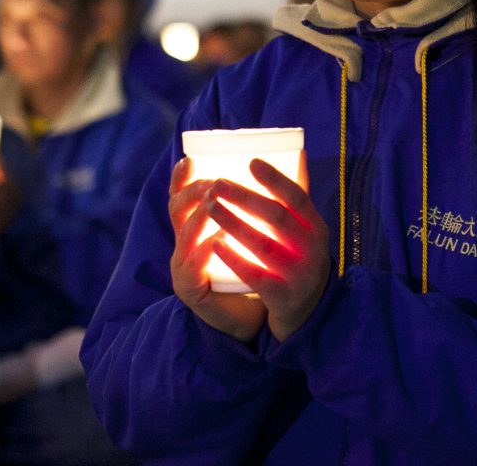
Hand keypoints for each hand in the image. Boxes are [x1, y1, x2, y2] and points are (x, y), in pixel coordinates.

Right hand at [168, 158, 266, 341]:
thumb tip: (299, 158)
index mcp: (198, 227)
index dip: (182, 178)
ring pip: (184, 236)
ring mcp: (183, 268)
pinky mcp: (190, 291)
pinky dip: (205, 252)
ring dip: (200, 218)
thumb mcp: (257, 233)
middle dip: (194, 192)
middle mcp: (184, 244)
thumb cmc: (259, 269)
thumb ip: (270, 199)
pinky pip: (194, 268)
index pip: (182, 196)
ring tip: (214, 202)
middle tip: (214, 182)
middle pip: (177, 209)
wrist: (251, 318)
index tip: (191, 158)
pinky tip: (215, 242)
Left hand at [208, 153, 329, 341]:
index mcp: (317, 228)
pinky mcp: (284, 297)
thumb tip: (294, 153)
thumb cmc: (300, 261)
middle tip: (217, 184)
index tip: (251, 162)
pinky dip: (236, 259)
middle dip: (244, 198)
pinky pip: (257, 276)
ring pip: (264, 246)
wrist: (309, 313)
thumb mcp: (307, 232)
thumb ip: (297, 201)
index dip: (274, 179)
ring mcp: (299, 275)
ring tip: (210, 207)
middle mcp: (312, 249)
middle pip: (277, 218)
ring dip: (234, 224)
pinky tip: (215, 245)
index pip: (297, 198)